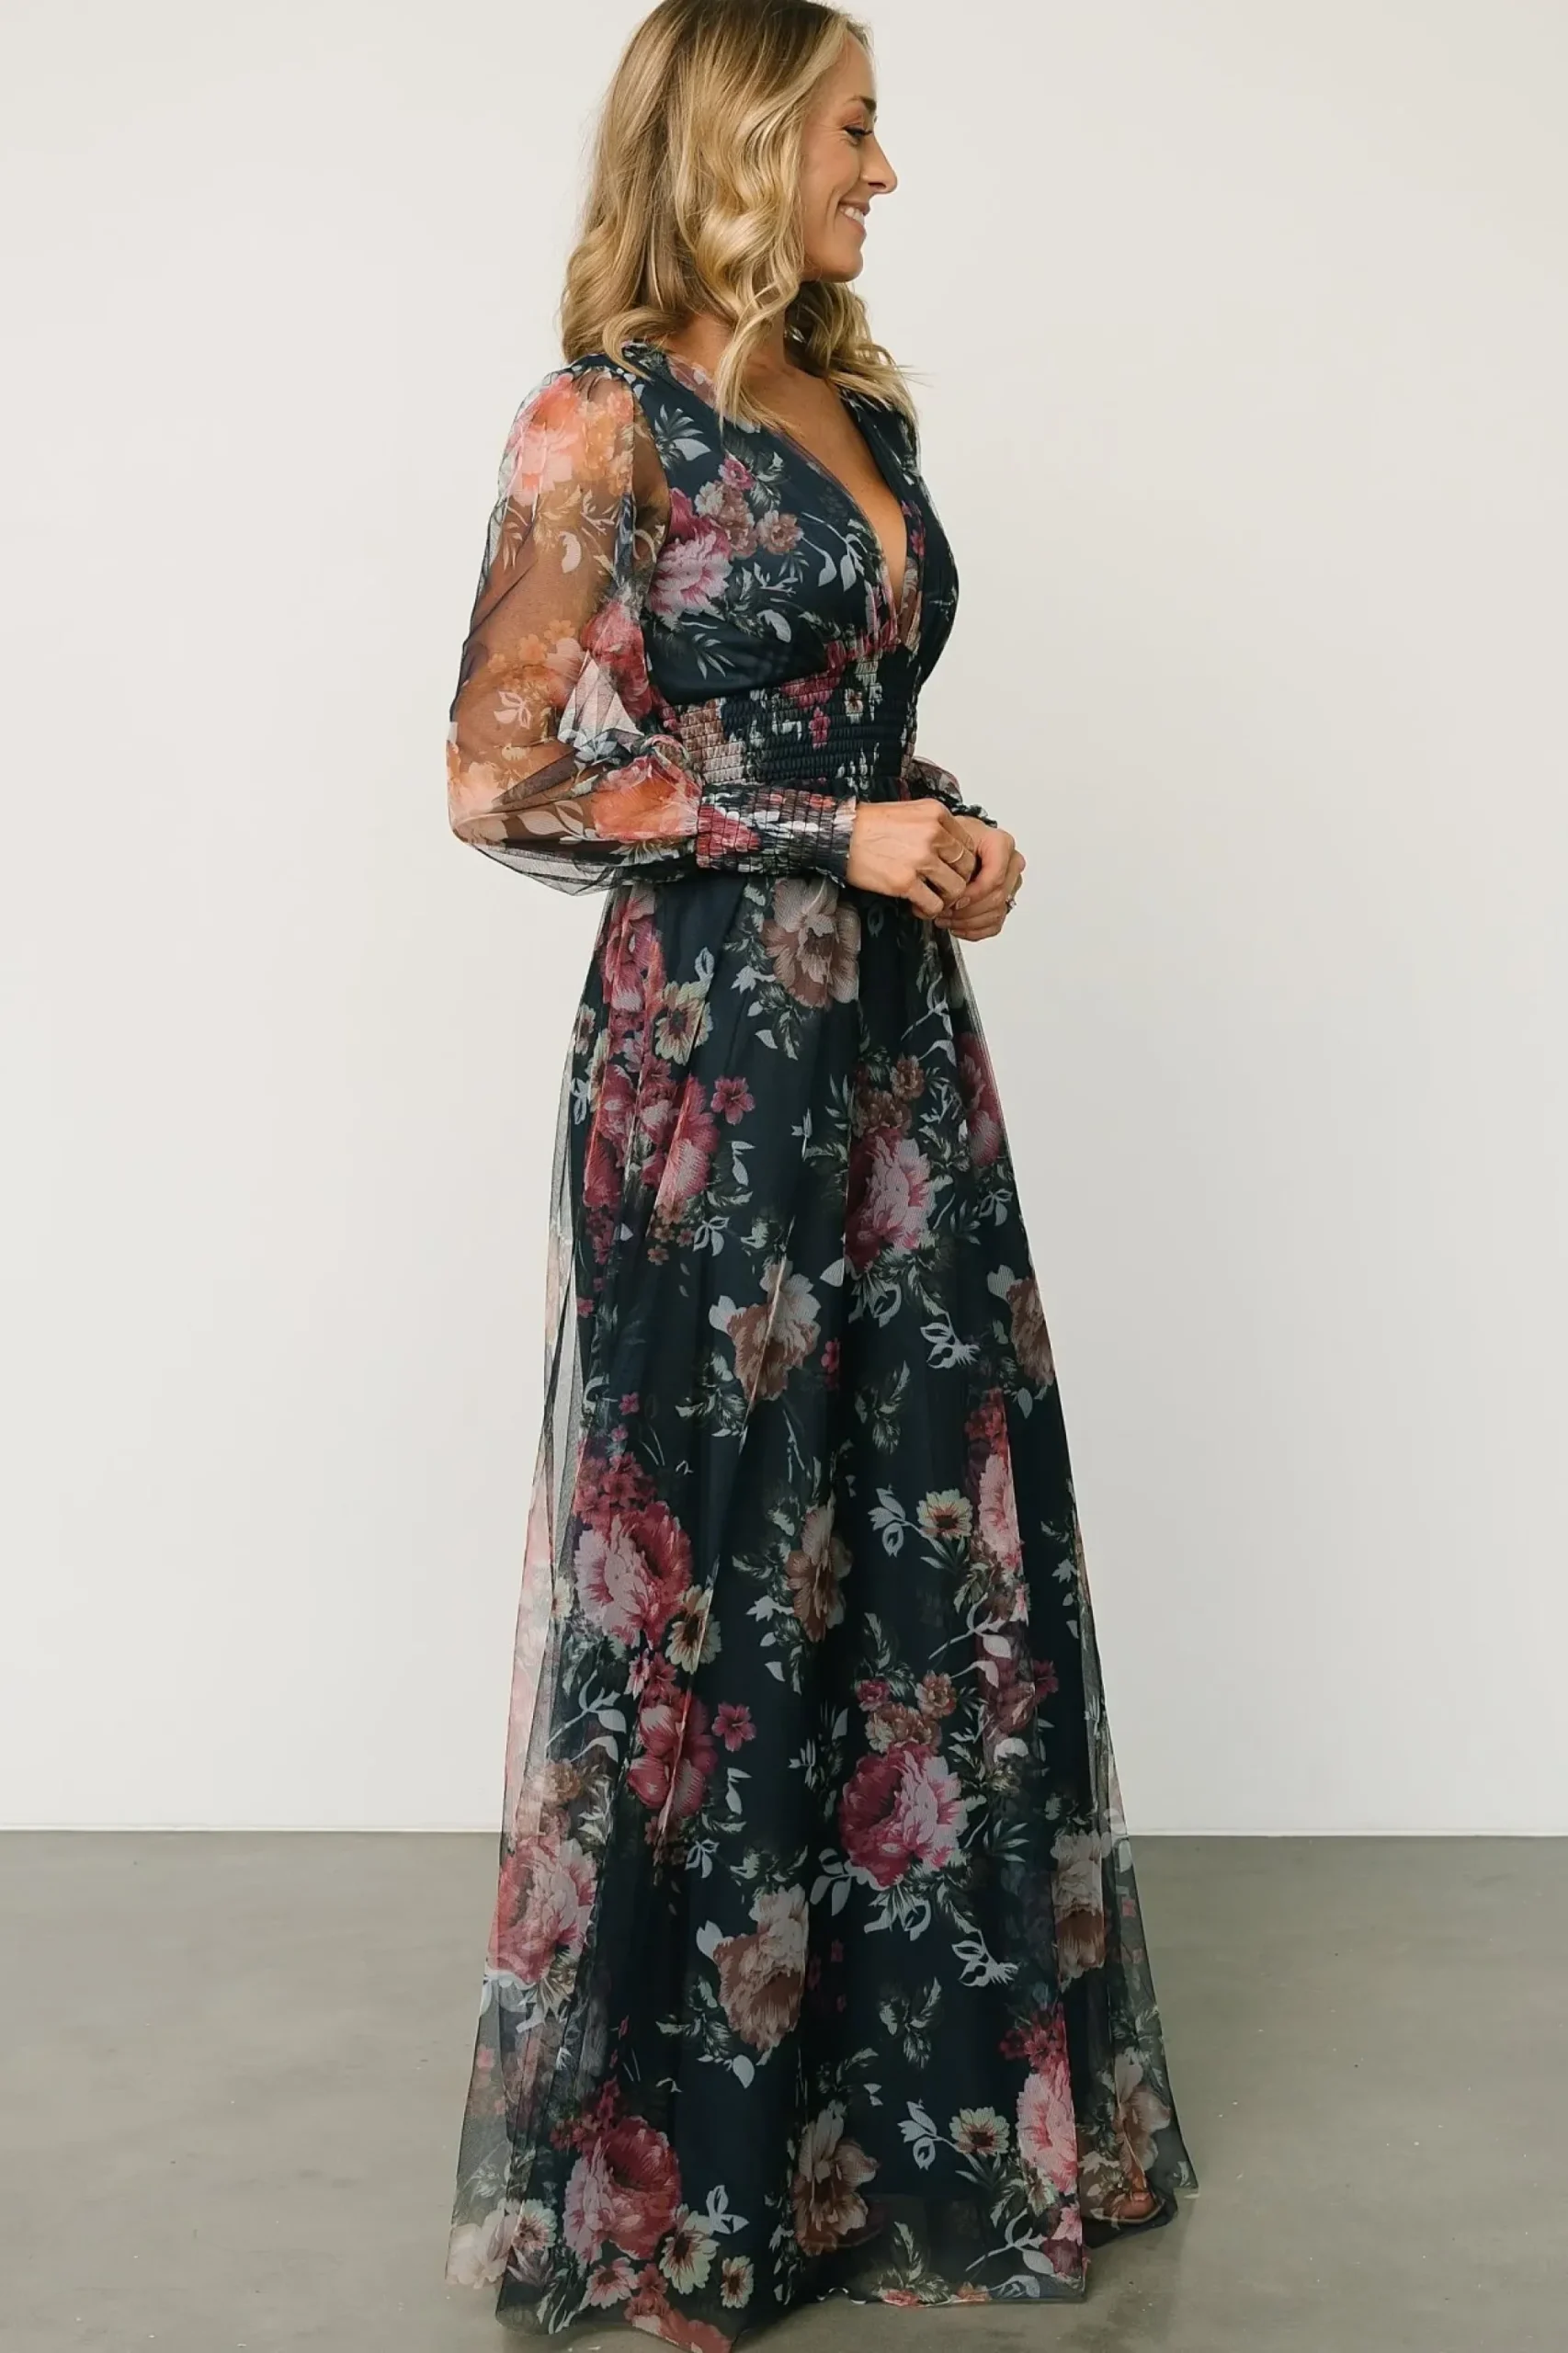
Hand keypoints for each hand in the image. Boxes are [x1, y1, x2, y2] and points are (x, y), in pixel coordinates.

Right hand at [844, 800, 979, 915]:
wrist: (840, 834)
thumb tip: (951, 848)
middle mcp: (933, 834)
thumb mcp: (909, 812)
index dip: (962, 862)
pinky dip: (929, 910)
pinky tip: (917, 906)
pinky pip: (933, 904)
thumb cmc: (869, 824)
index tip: (951, 870)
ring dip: (945, 898)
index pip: (968, 844)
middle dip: (958, 881)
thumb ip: (933, 826)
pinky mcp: (905, 881)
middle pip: (966, 867)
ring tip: (931, 898)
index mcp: (937, 813)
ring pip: (955, 888)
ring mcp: (920, 858)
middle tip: (943, 888)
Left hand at [933, 818, 1024, 939]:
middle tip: (944, 911)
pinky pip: (995, 924)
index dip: (973, 894)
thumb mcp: (947, 842)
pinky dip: (974, 930)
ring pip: (996, 913)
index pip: (995, 878)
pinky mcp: (1005, 901)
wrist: (952, 842)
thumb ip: (951, 866)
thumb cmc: (951, 839)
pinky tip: (957, 926)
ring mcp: (1010, 884)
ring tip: (946, 918)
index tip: (953, 900)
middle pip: (996, 898)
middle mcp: (1011, 863)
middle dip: (967, 910)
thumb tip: (947, 893)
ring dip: (967, 922)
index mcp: (1001, 844)